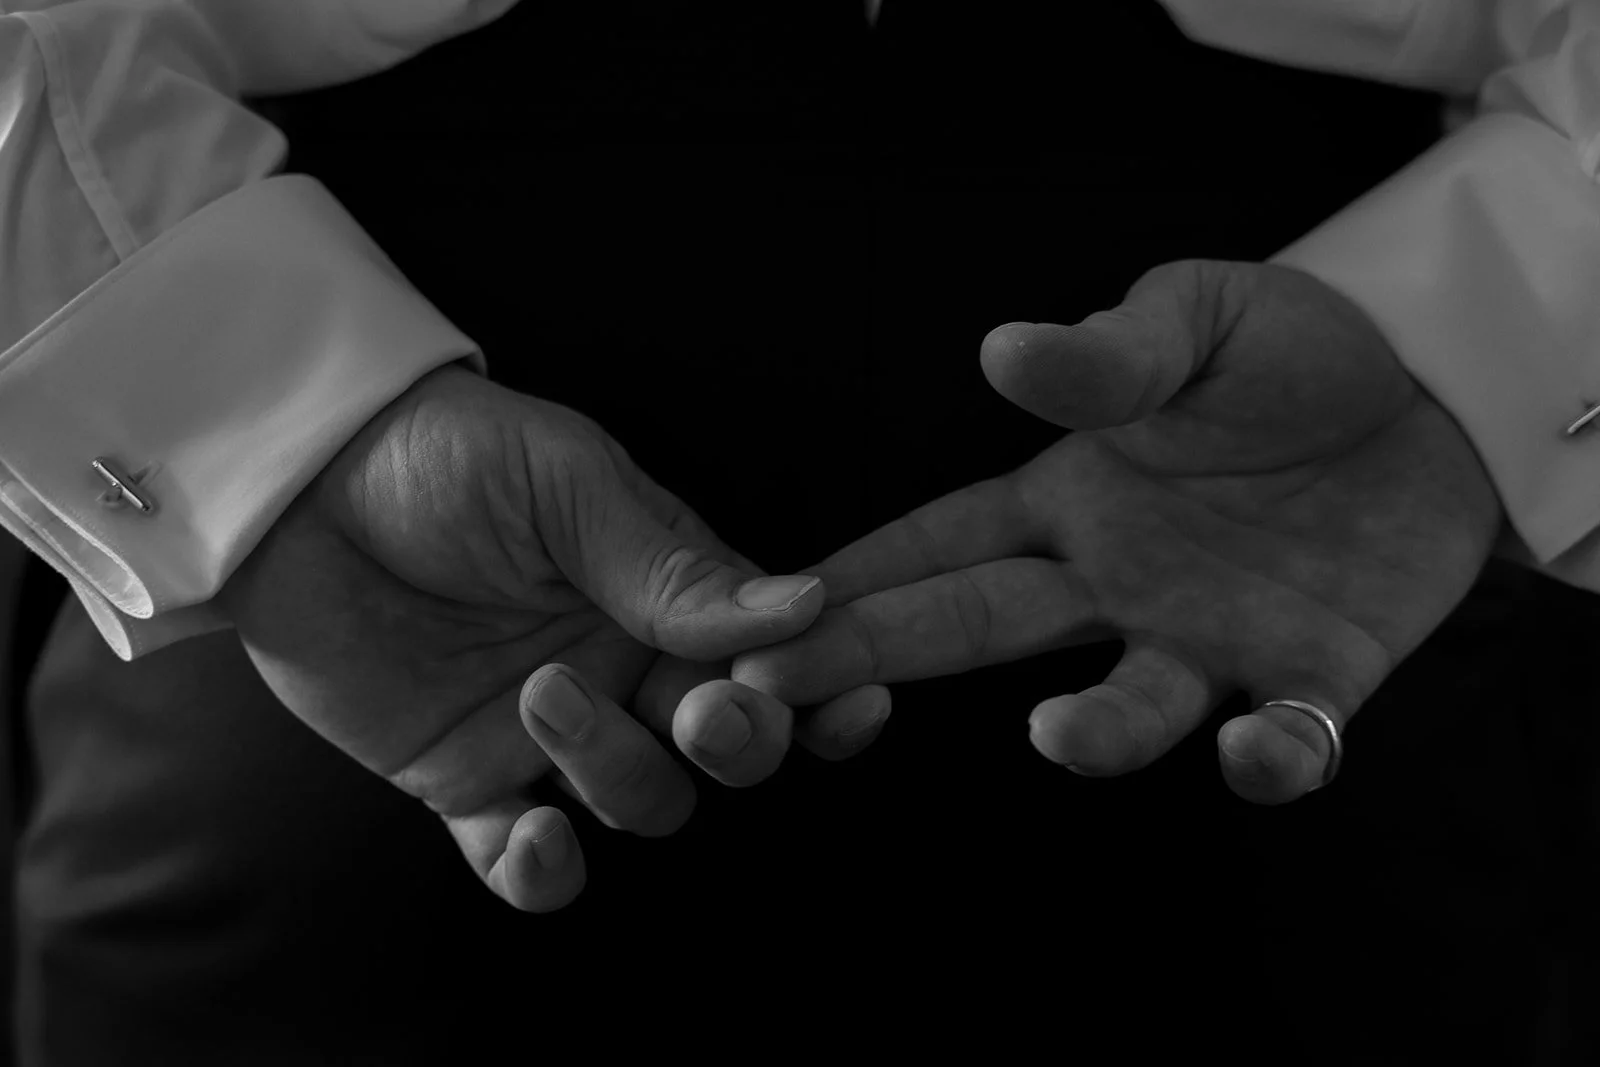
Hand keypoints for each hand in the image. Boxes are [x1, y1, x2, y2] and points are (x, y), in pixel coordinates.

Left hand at [221, 365, 885, 909]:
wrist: (292, 487)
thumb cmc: (442, 453)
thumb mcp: (566, 483)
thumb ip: (673, 563)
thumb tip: (804, 604)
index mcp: (671, 594)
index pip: (773, 659)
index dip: (819, 691)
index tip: (840, 699)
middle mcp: (627, 670)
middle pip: (725, 750)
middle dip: (737, 745)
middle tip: (702, 714)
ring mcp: (552, 735)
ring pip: (640, 805)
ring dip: (617, 772)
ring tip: (545, 699)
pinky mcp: (470, 783)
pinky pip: (528, 862)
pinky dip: (544, 872)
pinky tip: (534, 837)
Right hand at [733, 260, 1501, 803]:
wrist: (1437, 393)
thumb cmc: (1292, 350)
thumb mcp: (1195, 319)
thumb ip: (1109, 354)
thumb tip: (1003, 350)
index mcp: (1071, 499)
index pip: (939, 541)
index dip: (854, 576)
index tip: (762, 613)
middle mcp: (1117, 582)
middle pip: (979, 626)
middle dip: (877, 656)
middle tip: (776, 693)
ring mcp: (1210, 639)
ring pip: (1128, 709)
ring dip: (1091, 736)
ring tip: (1054, 735)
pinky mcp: (1315, 675)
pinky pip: (1285, 740)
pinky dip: (1270, 758)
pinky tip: (1259, 745)